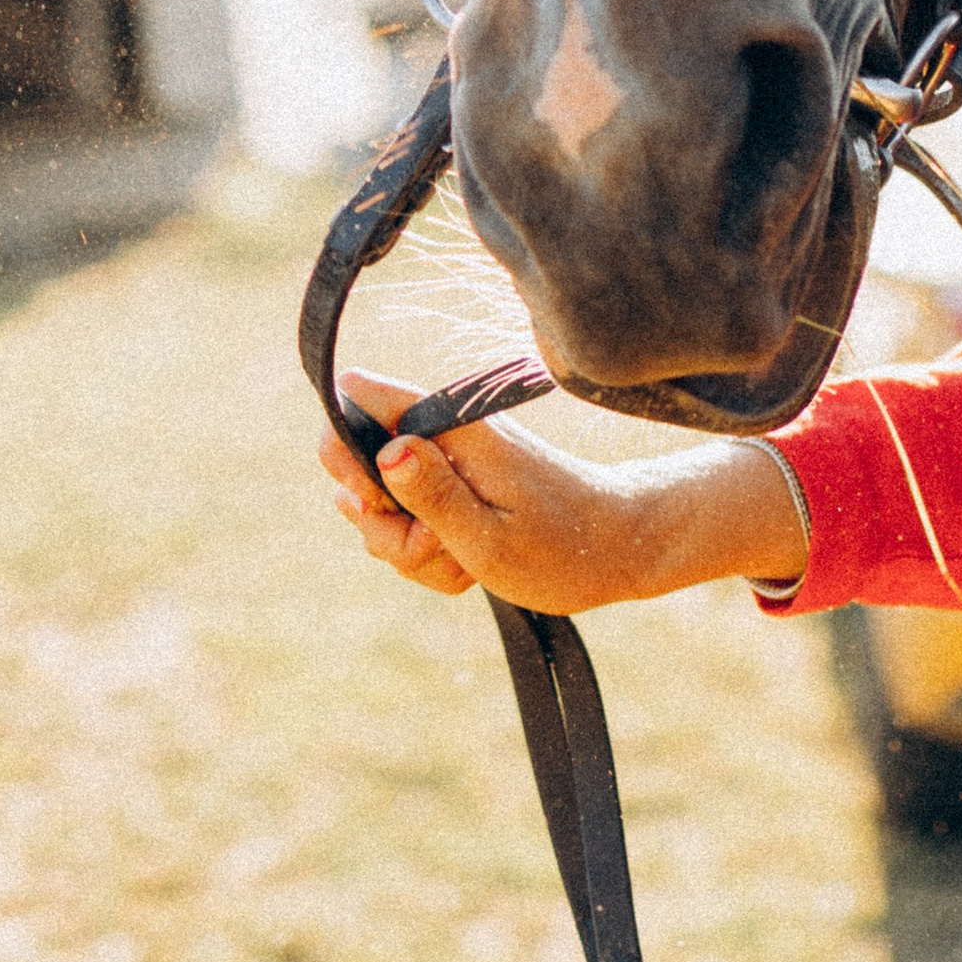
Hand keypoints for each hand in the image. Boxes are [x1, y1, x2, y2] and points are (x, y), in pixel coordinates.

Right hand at [317, 370, 805, 612]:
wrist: (616, 550)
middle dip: (385, 525)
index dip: (345, 451)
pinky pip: (408, 525)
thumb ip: (433, 495)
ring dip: (413, 549)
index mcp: (451, 428)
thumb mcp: (489, 538)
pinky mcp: (451, 487)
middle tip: (438, 546)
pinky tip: (468, 564)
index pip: (357, 397)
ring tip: (465, 561)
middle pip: (358, 467)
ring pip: (381, 508)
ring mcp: (445, 461)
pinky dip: (430, 554)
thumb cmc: (561, 548)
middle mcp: (442, 433)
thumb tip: (387, 450)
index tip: (378, 503)